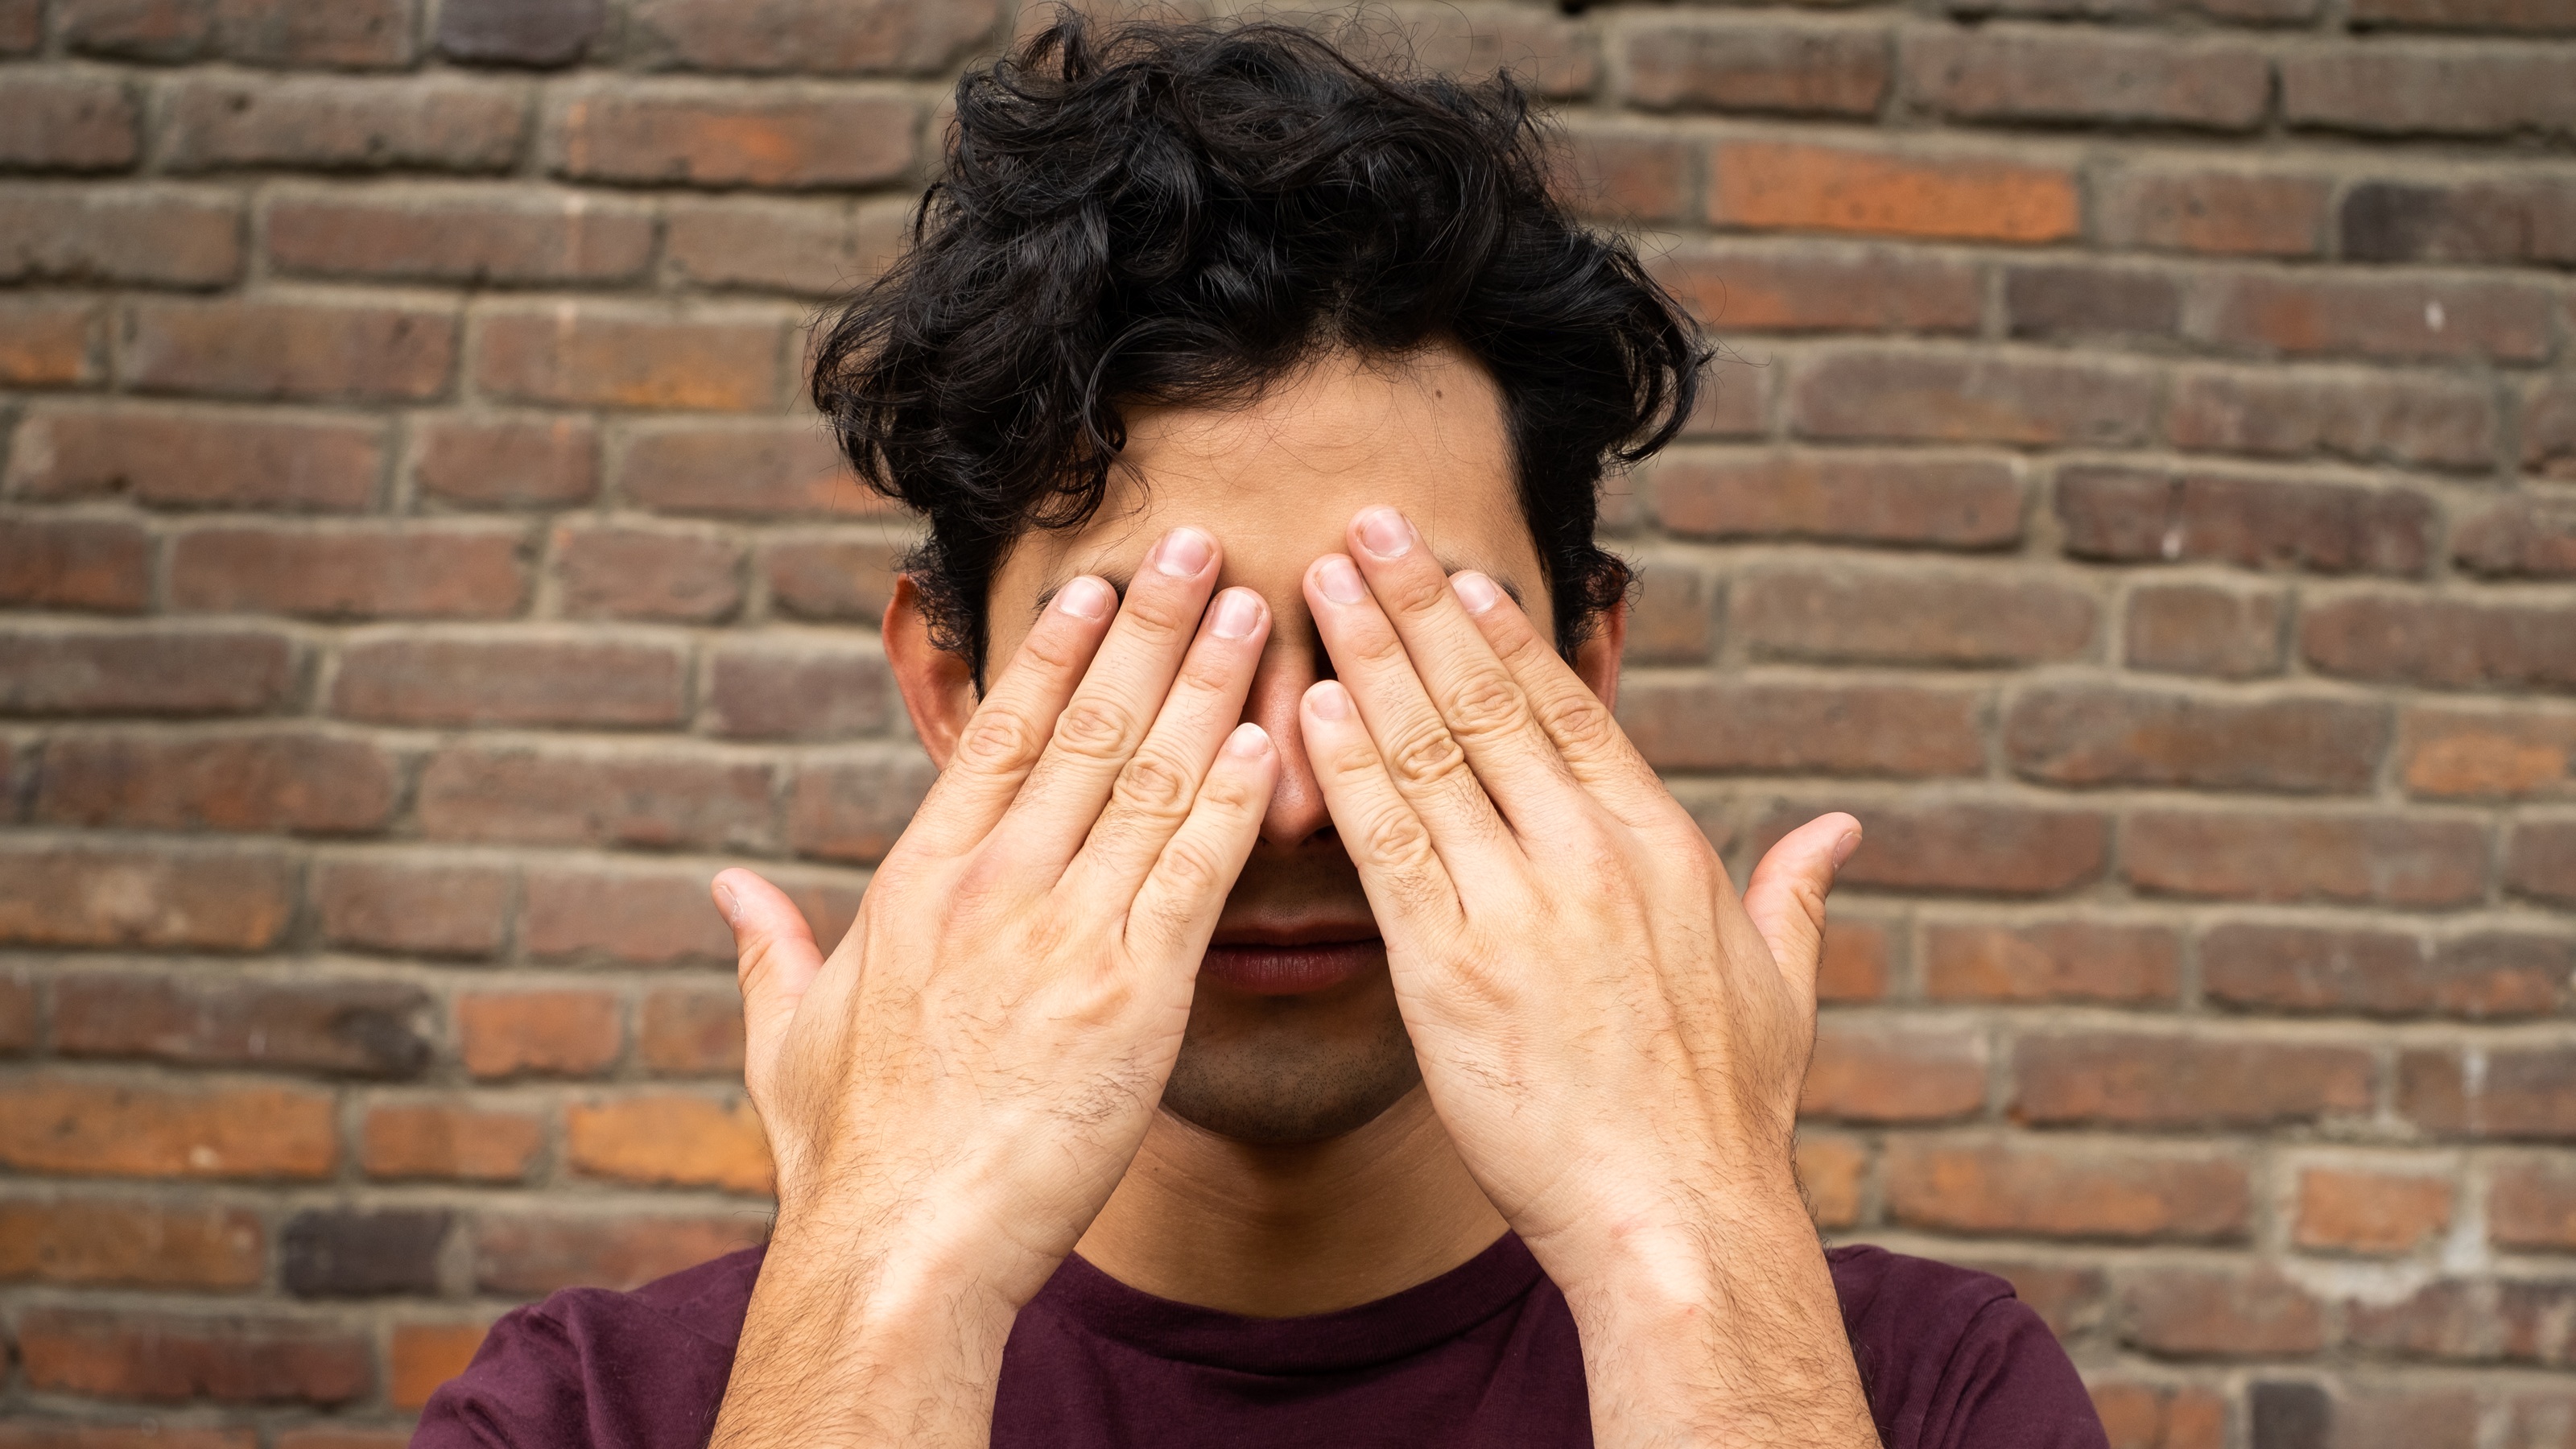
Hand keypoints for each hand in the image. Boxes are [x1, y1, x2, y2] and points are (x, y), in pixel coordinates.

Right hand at [708, 528, 1277, 1446]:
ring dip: (1208, 684)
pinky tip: (1272, 737)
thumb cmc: (846, 1156)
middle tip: (1196, 543)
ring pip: (1150, 778)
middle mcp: (991, 885)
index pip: (994, 734)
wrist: (899, 1249)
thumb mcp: (786, 1038)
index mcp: (916, 880)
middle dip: (1148, 627)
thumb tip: (725, 889)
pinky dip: (1235, 797)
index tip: (1093, 585)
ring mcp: (1063, 932)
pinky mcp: (1132, 994)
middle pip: (1086, 727)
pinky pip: (1195, 872)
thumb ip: (767, 949)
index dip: (1052, 651)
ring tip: (1252, 606)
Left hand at [1297, 506, 1874, 1445]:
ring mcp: (1518, 906)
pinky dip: (1347, 769)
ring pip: (1429, 753)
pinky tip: (1311, 706)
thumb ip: (1796, 892)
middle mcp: (1589, 855)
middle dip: (1421, 607)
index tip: (1462, 573)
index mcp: (1660, 846)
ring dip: (1368, 657)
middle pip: (1488, 704)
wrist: (1678, 1217)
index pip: (1572, 708)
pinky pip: (1387, 845)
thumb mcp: (1785, 989)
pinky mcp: (1449, 969)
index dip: (1507, 634)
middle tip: (1365, 527)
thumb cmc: (1727, 1115)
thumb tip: (1838, 829)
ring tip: (1318, 581)